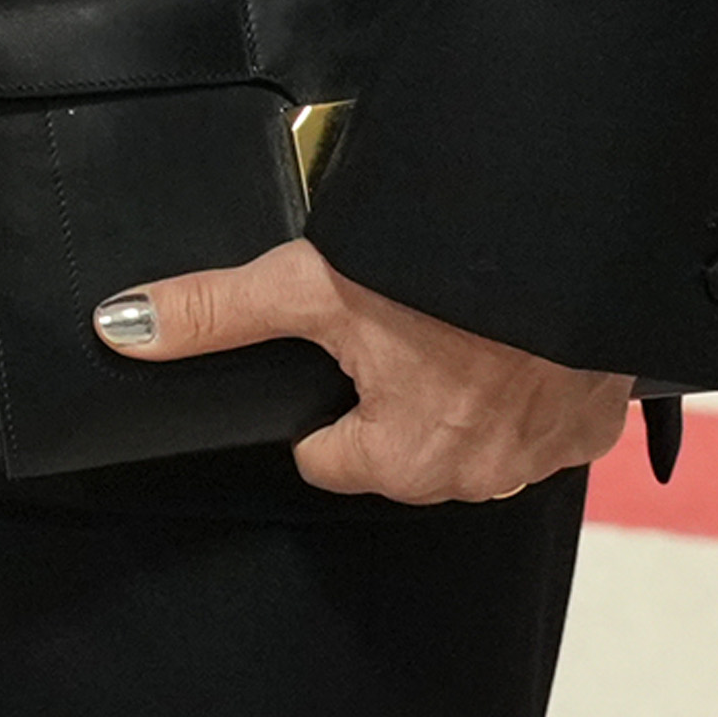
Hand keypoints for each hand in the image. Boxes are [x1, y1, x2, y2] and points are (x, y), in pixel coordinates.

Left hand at [94, 239, 634, 503]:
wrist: (570, 239)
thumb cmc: (440, 271)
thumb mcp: (311, 283)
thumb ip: (215, 313)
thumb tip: (120, 328)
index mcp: (405, 461)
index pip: (326, 458)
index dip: (314, 406)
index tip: (324, 357)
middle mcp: (479, 477)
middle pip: (398, 453)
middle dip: (387, 401)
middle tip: (389, 328)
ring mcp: (544, 456)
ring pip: (471, 441)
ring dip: (458, 397)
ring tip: (445, 327)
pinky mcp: (596, 423)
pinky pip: (542, 423)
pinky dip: (525, 387)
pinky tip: (511, 339)